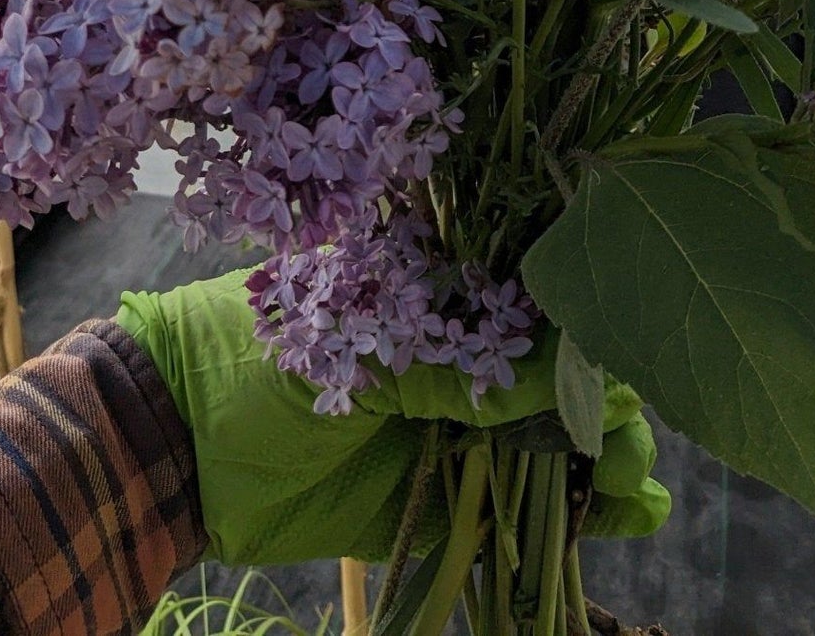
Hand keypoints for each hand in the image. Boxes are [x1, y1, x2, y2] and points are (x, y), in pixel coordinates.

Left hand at [117, 269, 669, 566]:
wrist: (173, 446)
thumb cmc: (256, 362)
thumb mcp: (359, 352)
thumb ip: (453, 370)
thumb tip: (557, 384)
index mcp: (429, 294)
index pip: (530, 306)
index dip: (583, 336)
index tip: (626, 363)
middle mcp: (448, 357)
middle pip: (553, 380)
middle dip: (602, 409)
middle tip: (632, 443)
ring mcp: (443, 428)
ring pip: (546, 447)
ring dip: (604, 467)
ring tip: (642, 488)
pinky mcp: (430, 499)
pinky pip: (512, 508)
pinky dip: (569, 518)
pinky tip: (627, 519)